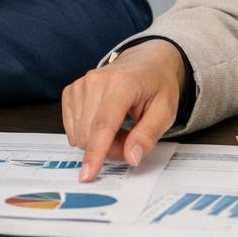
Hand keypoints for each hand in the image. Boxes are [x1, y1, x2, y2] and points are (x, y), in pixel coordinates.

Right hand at [61, 40, 185, 180]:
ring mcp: (81, 84)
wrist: (146, 61)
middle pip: (89, 134)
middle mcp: (96, 81)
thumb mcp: (165, 112)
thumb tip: (131, 158)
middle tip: (130, 140)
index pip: (103, 125)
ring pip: (79, 134)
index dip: (95, 153)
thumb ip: (147, 135)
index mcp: (122, 83)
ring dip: (99, 141)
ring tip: (120, 127)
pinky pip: (72, 127)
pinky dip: (88, 133)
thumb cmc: (157, 86)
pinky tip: (104, 123)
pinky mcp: (71, 90)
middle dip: (108, 148)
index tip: (88, 175)